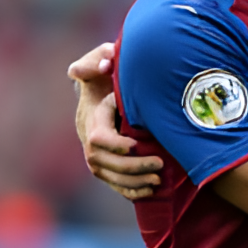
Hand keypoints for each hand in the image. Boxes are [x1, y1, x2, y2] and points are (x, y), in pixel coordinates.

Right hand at [68, 41, 161, 199]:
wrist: (107, 85)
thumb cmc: (109, 70)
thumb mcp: (104, 57)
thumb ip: (100, 57)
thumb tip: (105, 64)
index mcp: (91, 115)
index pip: (97, 138)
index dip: (115, 145)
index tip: (136, 145)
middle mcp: (88, 136)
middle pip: (102, 162)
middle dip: (131, 166)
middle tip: (159, 164)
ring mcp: (95, 152)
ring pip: (107, 176)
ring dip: (132, 182)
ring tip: (158, 181)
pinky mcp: (105, 162)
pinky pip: (113, 183)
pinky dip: (130, 190)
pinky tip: (151, 191)